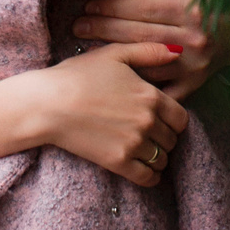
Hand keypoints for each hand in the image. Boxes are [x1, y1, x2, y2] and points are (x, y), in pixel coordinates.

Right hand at [0, 42, 190, 187]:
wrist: (47, 104)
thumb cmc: (78, 76)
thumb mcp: (114, 54)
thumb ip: (148, 51)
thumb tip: (178, 51)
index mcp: (151, 96)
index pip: (181, 118)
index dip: (173, 119)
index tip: (160, 119)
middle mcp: (148, 121)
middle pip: (172, 140)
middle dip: (164, 138)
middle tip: (148, 134)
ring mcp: (134, 143)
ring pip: (162, 159)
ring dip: (156, 157)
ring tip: (142, 150)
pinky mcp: (118, 162)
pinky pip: (148, 178)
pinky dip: (149, 176)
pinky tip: (140, 167)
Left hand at [75, 0, 229, 102]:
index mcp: (192, 10)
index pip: (143, 8)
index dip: (113, 6)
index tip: (89, 5)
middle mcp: (192, 39)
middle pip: (137, 35)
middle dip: (103, 29)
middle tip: (77, 26)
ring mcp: (194, 65)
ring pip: (144, 63)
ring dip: (114, 56)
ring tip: (86, 50)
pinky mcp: (196, 83)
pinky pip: (161, 89)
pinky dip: (138, 86)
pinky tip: (115, 80)